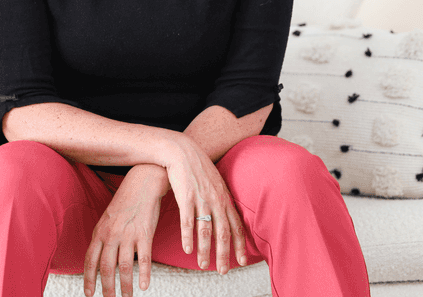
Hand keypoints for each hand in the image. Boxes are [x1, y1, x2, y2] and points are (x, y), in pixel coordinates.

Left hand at [83, 164, 168, 296]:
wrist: (141, 184)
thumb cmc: (124, 203)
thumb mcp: (107, 219)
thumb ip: (102, 238)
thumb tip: (98, 258)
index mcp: (100, 231)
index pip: (90, 260)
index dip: (88, 279)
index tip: (89, 294)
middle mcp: (111, 234)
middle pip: (106, 268)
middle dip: (106, 288)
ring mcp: (128, 235)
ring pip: (124, 267)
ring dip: (125, 286)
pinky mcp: (145, 234)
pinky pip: (144, 259)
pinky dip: (144, 275)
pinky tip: (144, 286)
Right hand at [162, 133, 247, 275]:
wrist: (181, 150)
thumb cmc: (197, 167)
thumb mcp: (215, 182)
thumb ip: (221, 198)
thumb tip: (226, 213)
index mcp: (225, 198)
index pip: (236, 226)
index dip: (240, 245)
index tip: (241, 261)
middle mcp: (216, 200)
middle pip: (223, 233)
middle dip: (224, 254)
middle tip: (223, 271)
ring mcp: (201, 199)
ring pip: (206, 231)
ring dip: (205, 250)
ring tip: (203, 265)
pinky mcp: (186, 196)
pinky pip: (188, 221)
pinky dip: (188, 237)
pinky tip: (188, 249)